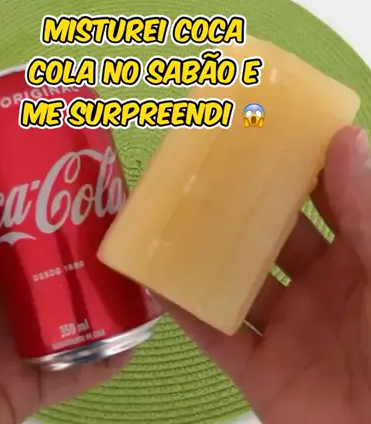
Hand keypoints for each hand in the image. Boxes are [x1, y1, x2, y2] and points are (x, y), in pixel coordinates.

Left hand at [0, 163, 128, 423]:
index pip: (15, 221)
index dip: (42, 196)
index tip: (74, 170)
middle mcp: (4, 296)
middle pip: (55, 262)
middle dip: (87, 241)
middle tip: (123, 216)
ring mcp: (23, 338)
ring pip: (75, 308)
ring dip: (107, 293)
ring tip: (139, 269)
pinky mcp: (35, 380)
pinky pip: (80, 367)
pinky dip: (109, 355)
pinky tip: (137, 335)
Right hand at [161, 126, 370, 423]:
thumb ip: (367, 214)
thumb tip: (347, 140)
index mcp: (361, 261)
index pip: (324, 201)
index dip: (296, 166)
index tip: (261, 132)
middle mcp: (321, 290)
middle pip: (270, 238)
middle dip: (240, 204)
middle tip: (201, 167)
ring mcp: (288, 331)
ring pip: (237, 282)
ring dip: (205, 253)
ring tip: (169, 213)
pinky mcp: (260, 371)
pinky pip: (215, 336)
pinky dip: (185, 309)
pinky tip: (155, 278)